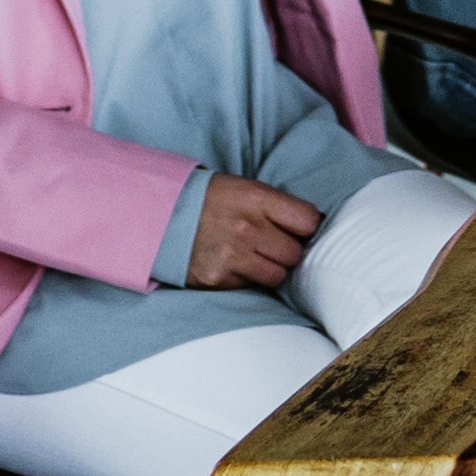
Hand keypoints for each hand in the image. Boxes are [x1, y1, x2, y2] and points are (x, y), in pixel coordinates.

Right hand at [183, 174, 322, 291]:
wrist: (159, 214)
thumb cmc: (209, 199)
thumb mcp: (244, 189)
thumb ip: (277, 206)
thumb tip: (315, 225)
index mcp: (256, 198)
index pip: (308, 221)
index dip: (307, 227)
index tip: (299, 229)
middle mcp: (246, 227)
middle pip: (295, 253)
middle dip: (287, 251)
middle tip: (272, 245)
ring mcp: (231, 255)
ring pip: (277, 276)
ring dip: (271, 269)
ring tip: (254, 256)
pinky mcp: (217, 278)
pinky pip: (250, 286)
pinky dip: (247, 279)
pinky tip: (233, 264)